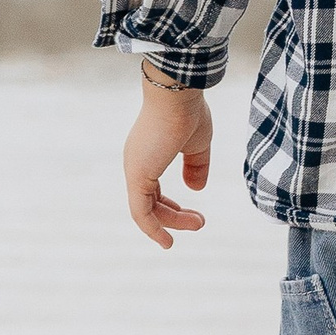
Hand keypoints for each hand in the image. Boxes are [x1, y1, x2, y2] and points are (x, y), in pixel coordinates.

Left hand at [125, 75, 212, 247]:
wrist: (178, 94)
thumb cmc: (188, 112)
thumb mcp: (198, 145)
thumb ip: (196, 167)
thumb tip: (195, 189)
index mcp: (148, 155)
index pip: (154, 190)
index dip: (171, 206)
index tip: (193, 214)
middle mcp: (137, 163)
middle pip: (151, 201)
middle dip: (175, 216)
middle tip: (200, 223)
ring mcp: (135, 170)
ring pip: (146, 210)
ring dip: (171, 222)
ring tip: (199, 225)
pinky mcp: (137, 176)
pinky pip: (140, 212)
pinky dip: (152, 229)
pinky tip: (167, 240)